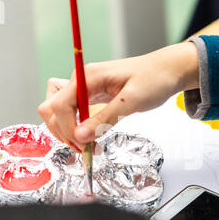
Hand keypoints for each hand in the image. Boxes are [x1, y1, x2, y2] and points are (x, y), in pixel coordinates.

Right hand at [38, 42, 198, 151]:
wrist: (168, 71)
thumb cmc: (154, 79)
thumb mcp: (132, 101)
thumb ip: (104, 119)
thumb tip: (79, 137)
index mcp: (88, 76)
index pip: (59, 104)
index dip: (66, 128)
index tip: (83, 145)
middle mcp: (81, 81)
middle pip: (51, 107)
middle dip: (63, 131)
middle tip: (85, 148)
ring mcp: (84, 89)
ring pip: (57, 111)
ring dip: (66, 130)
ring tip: (87, 145)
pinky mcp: (91, 97)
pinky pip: (72, 113)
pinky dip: (75, 127)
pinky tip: (90, 137)